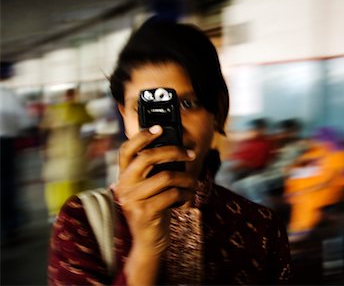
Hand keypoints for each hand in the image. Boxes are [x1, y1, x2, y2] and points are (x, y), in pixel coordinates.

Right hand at [114, 125, 196, 253]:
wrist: (148, 242)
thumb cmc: (153, 210)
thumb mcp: (149, 189)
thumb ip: (154, 172)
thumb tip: (176, 150)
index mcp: (123, 177)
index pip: (127, 150)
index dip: (142, 137)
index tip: (160, 128)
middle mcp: (123, 186)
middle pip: (148, 158)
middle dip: (173, 151)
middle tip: (190, 154)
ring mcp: (132, 199)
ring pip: (166, 176)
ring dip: (186, 178)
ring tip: (193, 183)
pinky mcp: (144, 212)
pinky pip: (172, 194)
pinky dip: (185, 194)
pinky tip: (187, 197)